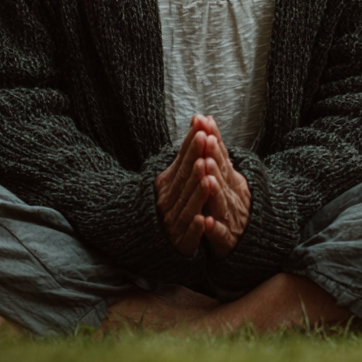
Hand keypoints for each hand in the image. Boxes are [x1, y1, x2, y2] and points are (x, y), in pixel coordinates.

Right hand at [154, 120, 214, 255]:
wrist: (155, 239)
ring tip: (206, 177)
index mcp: (168, 183)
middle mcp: (168, 199)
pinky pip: (188, 234)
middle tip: (204, 143)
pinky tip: (204, 220)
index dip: (191, 146)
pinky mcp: (180, 241)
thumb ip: (187, 154)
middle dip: (195, 161)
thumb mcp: (175, 177)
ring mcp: (173, 220)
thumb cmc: (172, 201)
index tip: (201, 129)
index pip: (182, 161)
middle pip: (184, 179)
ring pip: (187, 204)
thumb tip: (197, 120)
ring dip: (197, 191)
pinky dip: (196, 227)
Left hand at [192, 115, 250, 258]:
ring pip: (222, 202)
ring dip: (215, 190)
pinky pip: (220, 234)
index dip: (214, 140)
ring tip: (207, 178)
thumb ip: (217, 150)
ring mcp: (231, 217)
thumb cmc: (232, 203)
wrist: (251, 241)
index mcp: (232, 180)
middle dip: (215, 158)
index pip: (222, 156)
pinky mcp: (227, 240)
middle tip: (205, 142)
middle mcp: (234, 195)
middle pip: (223, 175)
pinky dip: (213, 228)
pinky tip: (205, 222)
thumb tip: (207, 118)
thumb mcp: (228, 175)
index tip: (205, 123)